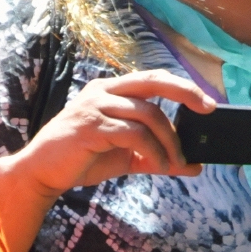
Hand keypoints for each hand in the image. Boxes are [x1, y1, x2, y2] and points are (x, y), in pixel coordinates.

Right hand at [4, 70, 214, 200]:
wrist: (42, 173)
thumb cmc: (83, 159)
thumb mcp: (126, 157)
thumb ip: (156, 157)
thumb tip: (194, 166)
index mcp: (110, 89)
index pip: (153, 78)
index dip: (182, 86)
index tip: (206, 102)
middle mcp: (103, 90)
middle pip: (153, 81)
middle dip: (185, 92)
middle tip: (207, 110)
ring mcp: (95, 106)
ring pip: (148, 114)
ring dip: (169, 141)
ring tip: (176, 163)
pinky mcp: (91, 127)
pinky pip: (133, 134)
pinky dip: (153, 151)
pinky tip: (160, 166)